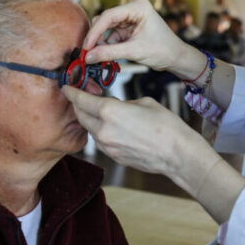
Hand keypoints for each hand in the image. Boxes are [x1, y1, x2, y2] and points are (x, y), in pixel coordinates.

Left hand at [63, 86, 244, 222]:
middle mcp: (103, 130)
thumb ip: (122, 103)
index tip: (67, 87)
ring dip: (91, 119)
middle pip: (80, 115)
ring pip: (90, 129)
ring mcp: (107, 146)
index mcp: (110, 111)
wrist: (177, 154)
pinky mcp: (114, 156)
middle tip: (82, 96)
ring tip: (101, 111)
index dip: (72, 92)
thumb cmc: (166, 126)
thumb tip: (115, 106)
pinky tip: (113, 127)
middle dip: (79, 105)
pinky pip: (101, 141)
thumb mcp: (143, 103)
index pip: (81, 100)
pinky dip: (101, 131)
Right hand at [83, 0, 201, 77]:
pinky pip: (111, 37)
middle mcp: (132, 10)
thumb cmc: (164, 50)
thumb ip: (110, 53)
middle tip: (87, 52)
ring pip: (106, 29)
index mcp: (138, 7)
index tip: (86, 45)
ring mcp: (130, 20)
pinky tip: (102, 56)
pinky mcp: (128, 30)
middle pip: (106, 21)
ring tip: (94, 57)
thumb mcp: (135, 51)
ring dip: (100, 43)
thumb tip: (88, 56)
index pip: (109, 16)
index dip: (95, 31)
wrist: (176, 58)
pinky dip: (106, 46)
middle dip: (96, 37)